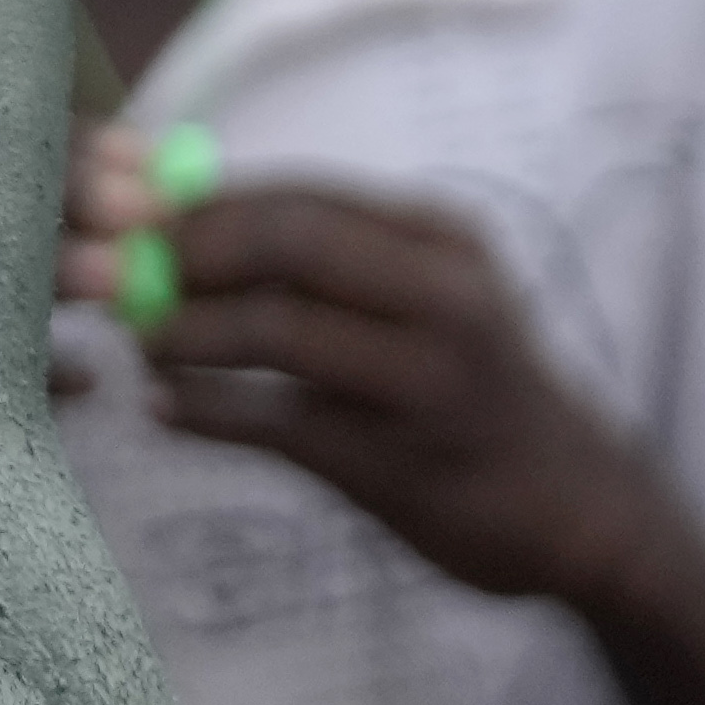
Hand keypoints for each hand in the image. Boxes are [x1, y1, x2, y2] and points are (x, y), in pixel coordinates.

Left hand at [63, 135, 657, 604]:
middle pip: (285, 241)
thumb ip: (325, 260)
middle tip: (124, 281)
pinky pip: (272, 423)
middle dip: (186, 254)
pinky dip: (201, 412)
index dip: (201, 206)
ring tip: (143, 346)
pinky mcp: (400, 462)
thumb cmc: (471, 389)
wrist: (581, 508)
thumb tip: (178, 219)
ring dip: (182, 332)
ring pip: (275, 327)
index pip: (299, 195)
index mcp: (442, 242)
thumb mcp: (425, 299)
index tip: (136, 228)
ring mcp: (428, 380)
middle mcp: (446, 297)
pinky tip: (163, 410)